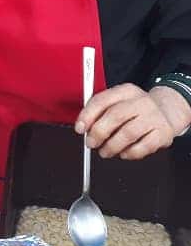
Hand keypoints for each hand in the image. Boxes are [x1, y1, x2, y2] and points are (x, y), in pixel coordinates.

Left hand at [75, 83, 190, 159]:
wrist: (166, 111)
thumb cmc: (135, 109)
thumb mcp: (118, 102)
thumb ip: (100, 111)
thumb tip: (83, 127)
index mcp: (125, 91)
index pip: (102, 100)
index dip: (87, 115)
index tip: (79, 129)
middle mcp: (140, 101)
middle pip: (115, 115)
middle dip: (99, 132)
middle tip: (91, 143)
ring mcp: (154, 117)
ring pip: (128, 133)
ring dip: (112, 146)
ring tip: (105, 151)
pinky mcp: (163, 133)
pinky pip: (145, 146)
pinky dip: (131, 153)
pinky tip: (123, 154)